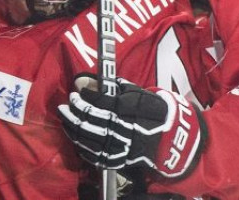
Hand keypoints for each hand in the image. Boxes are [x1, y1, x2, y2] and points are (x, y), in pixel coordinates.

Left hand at [57, 76, 203, 178]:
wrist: (173, 137)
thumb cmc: (155, 110)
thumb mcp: (139, 93)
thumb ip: (115, 88)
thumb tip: (90, 80)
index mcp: (131, 110)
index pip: (102, 103)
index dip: (86, 96)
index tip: (78, 90)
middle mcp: (125, 129)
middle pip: (92, 121)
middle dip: (75, 111)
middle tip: (66, 103)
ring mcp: (121, 147)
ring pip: (90, 139)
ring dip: (73, 127)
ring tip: (65, 117)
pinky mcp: (119, 160)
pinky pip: (95, 155)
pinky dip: (81, 145)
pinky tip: (74, 136)